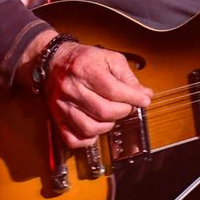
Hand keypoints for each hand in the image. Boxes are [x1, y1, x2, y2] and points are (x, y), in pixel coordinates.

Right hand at [21, 31, 152, 147]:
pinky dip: (87, 139)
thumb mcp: (109, 59)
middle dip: (123, 112)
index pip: (113, 90)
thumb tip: (145, 94)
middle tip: (127, 107)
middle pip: (103, 111)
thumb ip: (128, 77)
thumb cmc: (85, 60)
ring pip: (89, 127)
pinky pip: (72, 139)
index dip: (133, 98)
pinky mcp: (56, 118)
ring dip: (107, 126)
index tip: (144, 101)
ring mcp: (62, 105)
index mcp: (86, 70)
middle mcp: (72, 88)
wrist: (54, 61)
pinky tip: (96, 129)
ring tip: (112, 116)